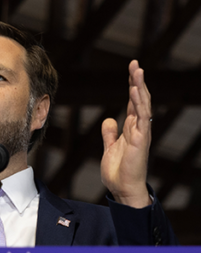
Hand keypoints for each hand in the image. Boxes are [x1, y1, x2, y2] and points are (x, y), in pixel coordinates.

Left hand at [100, 60, 152, 207]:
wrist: (123, 188)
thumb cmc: (119, 171)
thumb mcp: (110, 147)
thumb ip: (110, 133)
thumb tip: (110, 120)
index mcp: (131, 128)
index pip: (133, 102)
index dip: (132, 86)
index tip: (131, 70)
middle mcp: (138, 127)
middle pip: (139, 99)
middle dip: (137, 81)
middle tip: (135, 63)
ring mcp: (141, 133)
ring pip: (142, 105)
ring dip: (140, 87)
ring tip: (137, 70)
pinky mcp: (140, 140)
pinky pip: (141, 118)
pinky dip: (139, 103)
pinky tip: (135, 91)